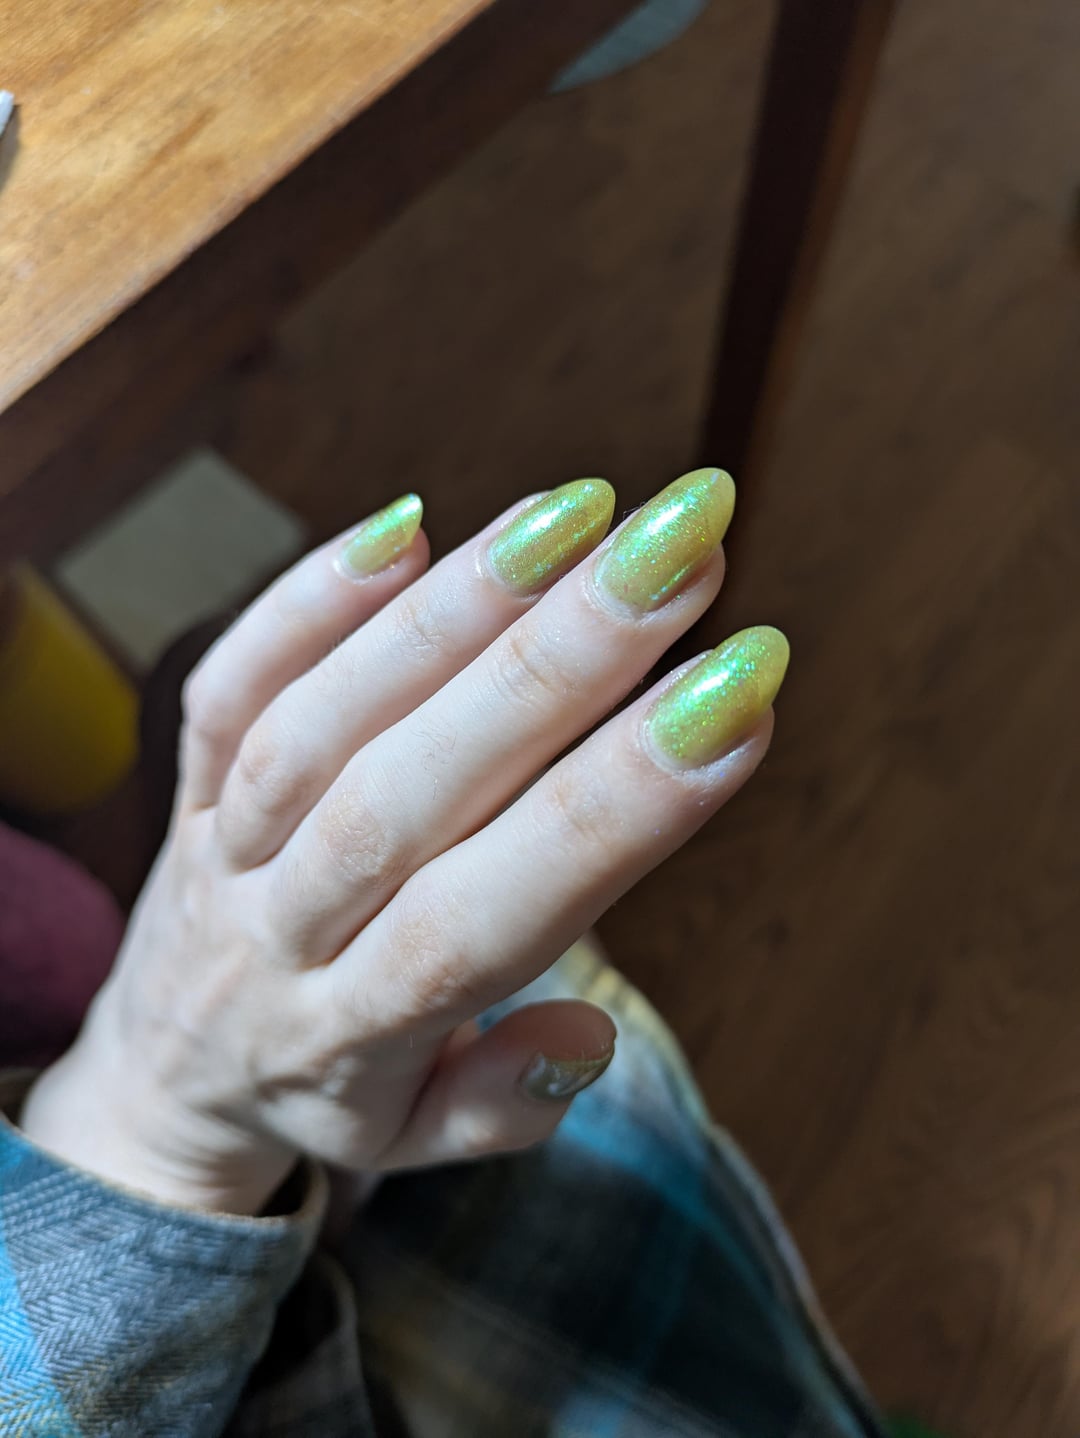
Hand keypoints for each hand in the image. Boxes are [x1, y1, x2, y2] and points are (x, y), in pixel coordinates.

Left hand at [21, 470, 787, 1213]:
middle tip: (683, 546)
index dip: (616, 807)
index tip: (735, 698)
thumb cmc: (328, 1093)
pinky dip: (306, 602)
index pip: (489, 916)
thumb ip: (503, 1103)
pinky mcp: (187, 780)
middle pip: (410, 791)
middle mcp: (283, 929)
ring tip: (583, 514)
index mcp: (357, 1031)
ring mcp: (224, 844)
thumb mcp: (416, 1145)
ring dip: (455, 610)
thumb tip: (582, 1030)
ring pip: (323, 721)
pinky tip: (408, 524)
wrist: (158, 1082)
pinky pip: (226, 686)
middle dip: (560, 664)